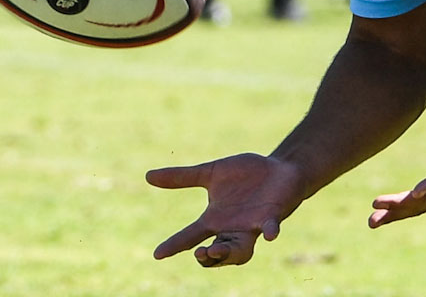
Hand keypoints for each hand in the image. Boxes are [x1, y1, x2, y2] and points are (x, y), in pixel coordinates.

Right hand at [147, 153, 308, 265]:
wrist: (278, 169)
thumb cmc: (245, 175)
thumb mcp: (211, 173)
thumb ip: (182, 177)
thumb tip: (147, 176)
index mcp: (215, 218)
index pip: (190, 235)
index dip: (174, 245)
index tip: (158, 254)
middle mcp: (232, 228)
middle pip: (217, 252)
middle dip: (209, 257)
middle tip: (200, 253)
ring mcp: (252, 224)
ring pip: (241, 250)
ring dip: (231, 253)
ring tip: (217, 249)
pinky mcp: (272, 216)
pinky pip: (271, 228)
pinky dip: (270, 231)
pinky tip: (270, 235)